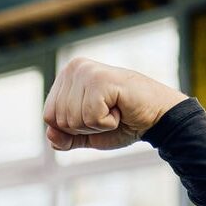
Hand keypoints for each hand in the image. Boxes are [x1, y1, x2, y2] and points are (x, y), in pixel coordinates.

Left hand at [43, 58, 186, 151]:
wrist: (157, 117)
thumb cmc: (122, 122)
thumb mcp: (85, 134)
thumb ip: (64, 137)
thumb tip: (50, 134)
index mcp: (65, 77)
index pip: (48, 117)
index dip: (72, 128)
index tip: (96, 115)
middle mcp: (73, 68)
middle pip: (58, 119)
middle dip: (84, 127)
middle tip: (107, 112)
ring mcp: (86, 71)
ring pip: (72, 119)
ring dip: (97, 124)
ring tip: (114, 109)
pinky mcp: (101, 80)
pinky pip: (90, 118)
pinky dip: (107, 122)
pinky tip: (120, 108)